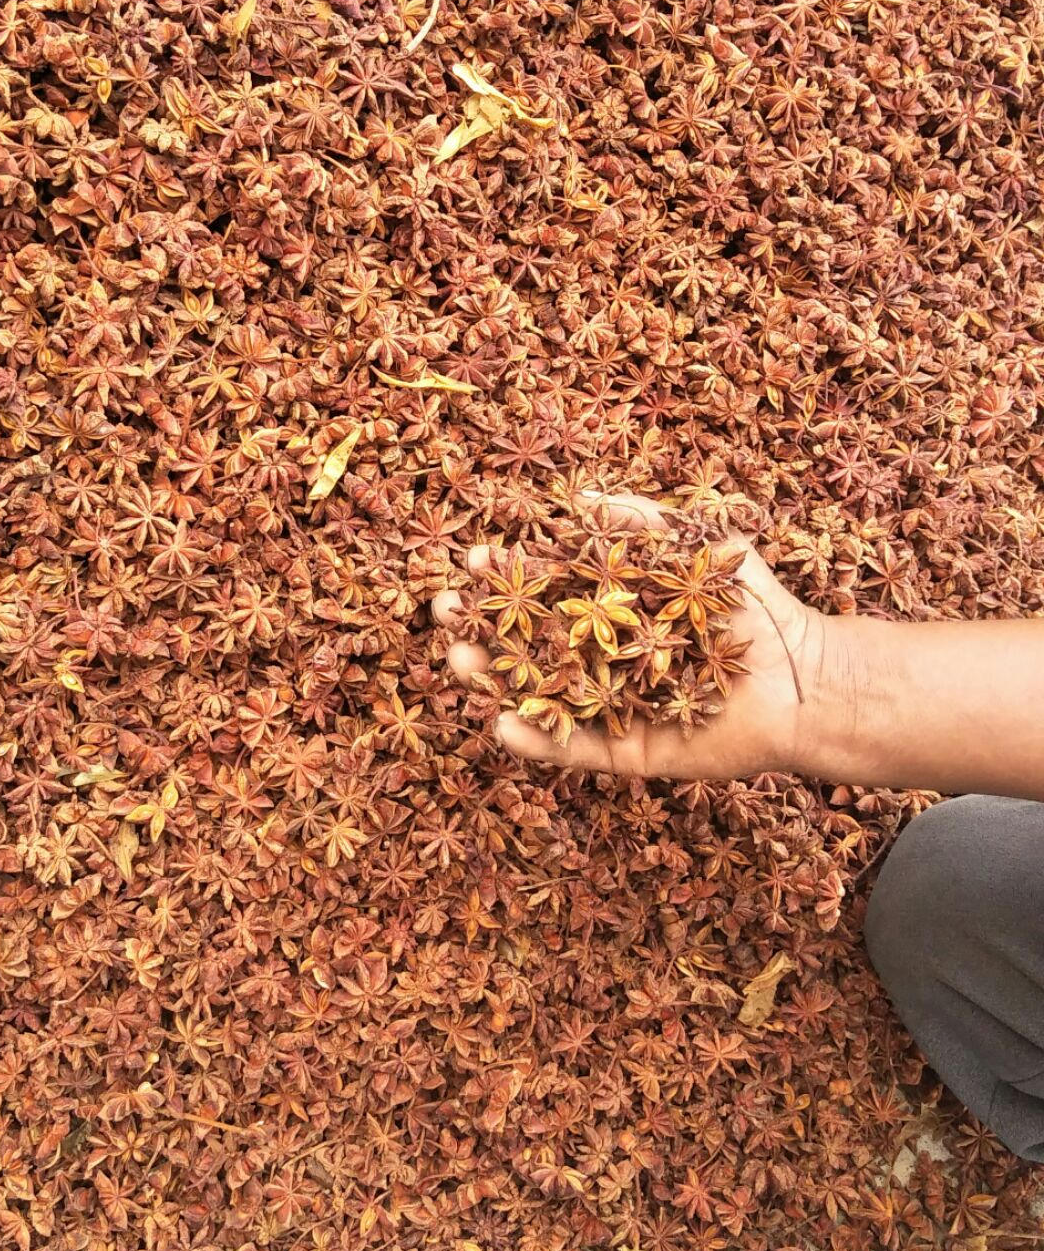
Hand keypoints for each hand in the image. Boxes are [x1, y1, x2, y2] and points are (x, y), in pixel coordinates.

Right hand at [433, 494, 830, 782]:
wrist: (807, 677)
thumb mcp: (698, 546)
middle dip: (480, 625)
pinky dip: (536, 741)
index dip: (508, 575)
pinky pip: (573, 749)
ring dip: (492, 679)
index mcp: (614, 610)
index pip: (545, 590)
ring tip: (457, 660)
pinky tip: (500, 723)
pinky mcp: (629, 751)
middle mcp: (604, 658)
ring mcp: (612, 707)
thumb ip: (639, 523)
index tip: (474, 557)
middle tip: (443, 608)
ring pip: (539, 695)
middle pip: (526, 643)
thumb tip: (576, 499)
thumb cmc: (758, 607)